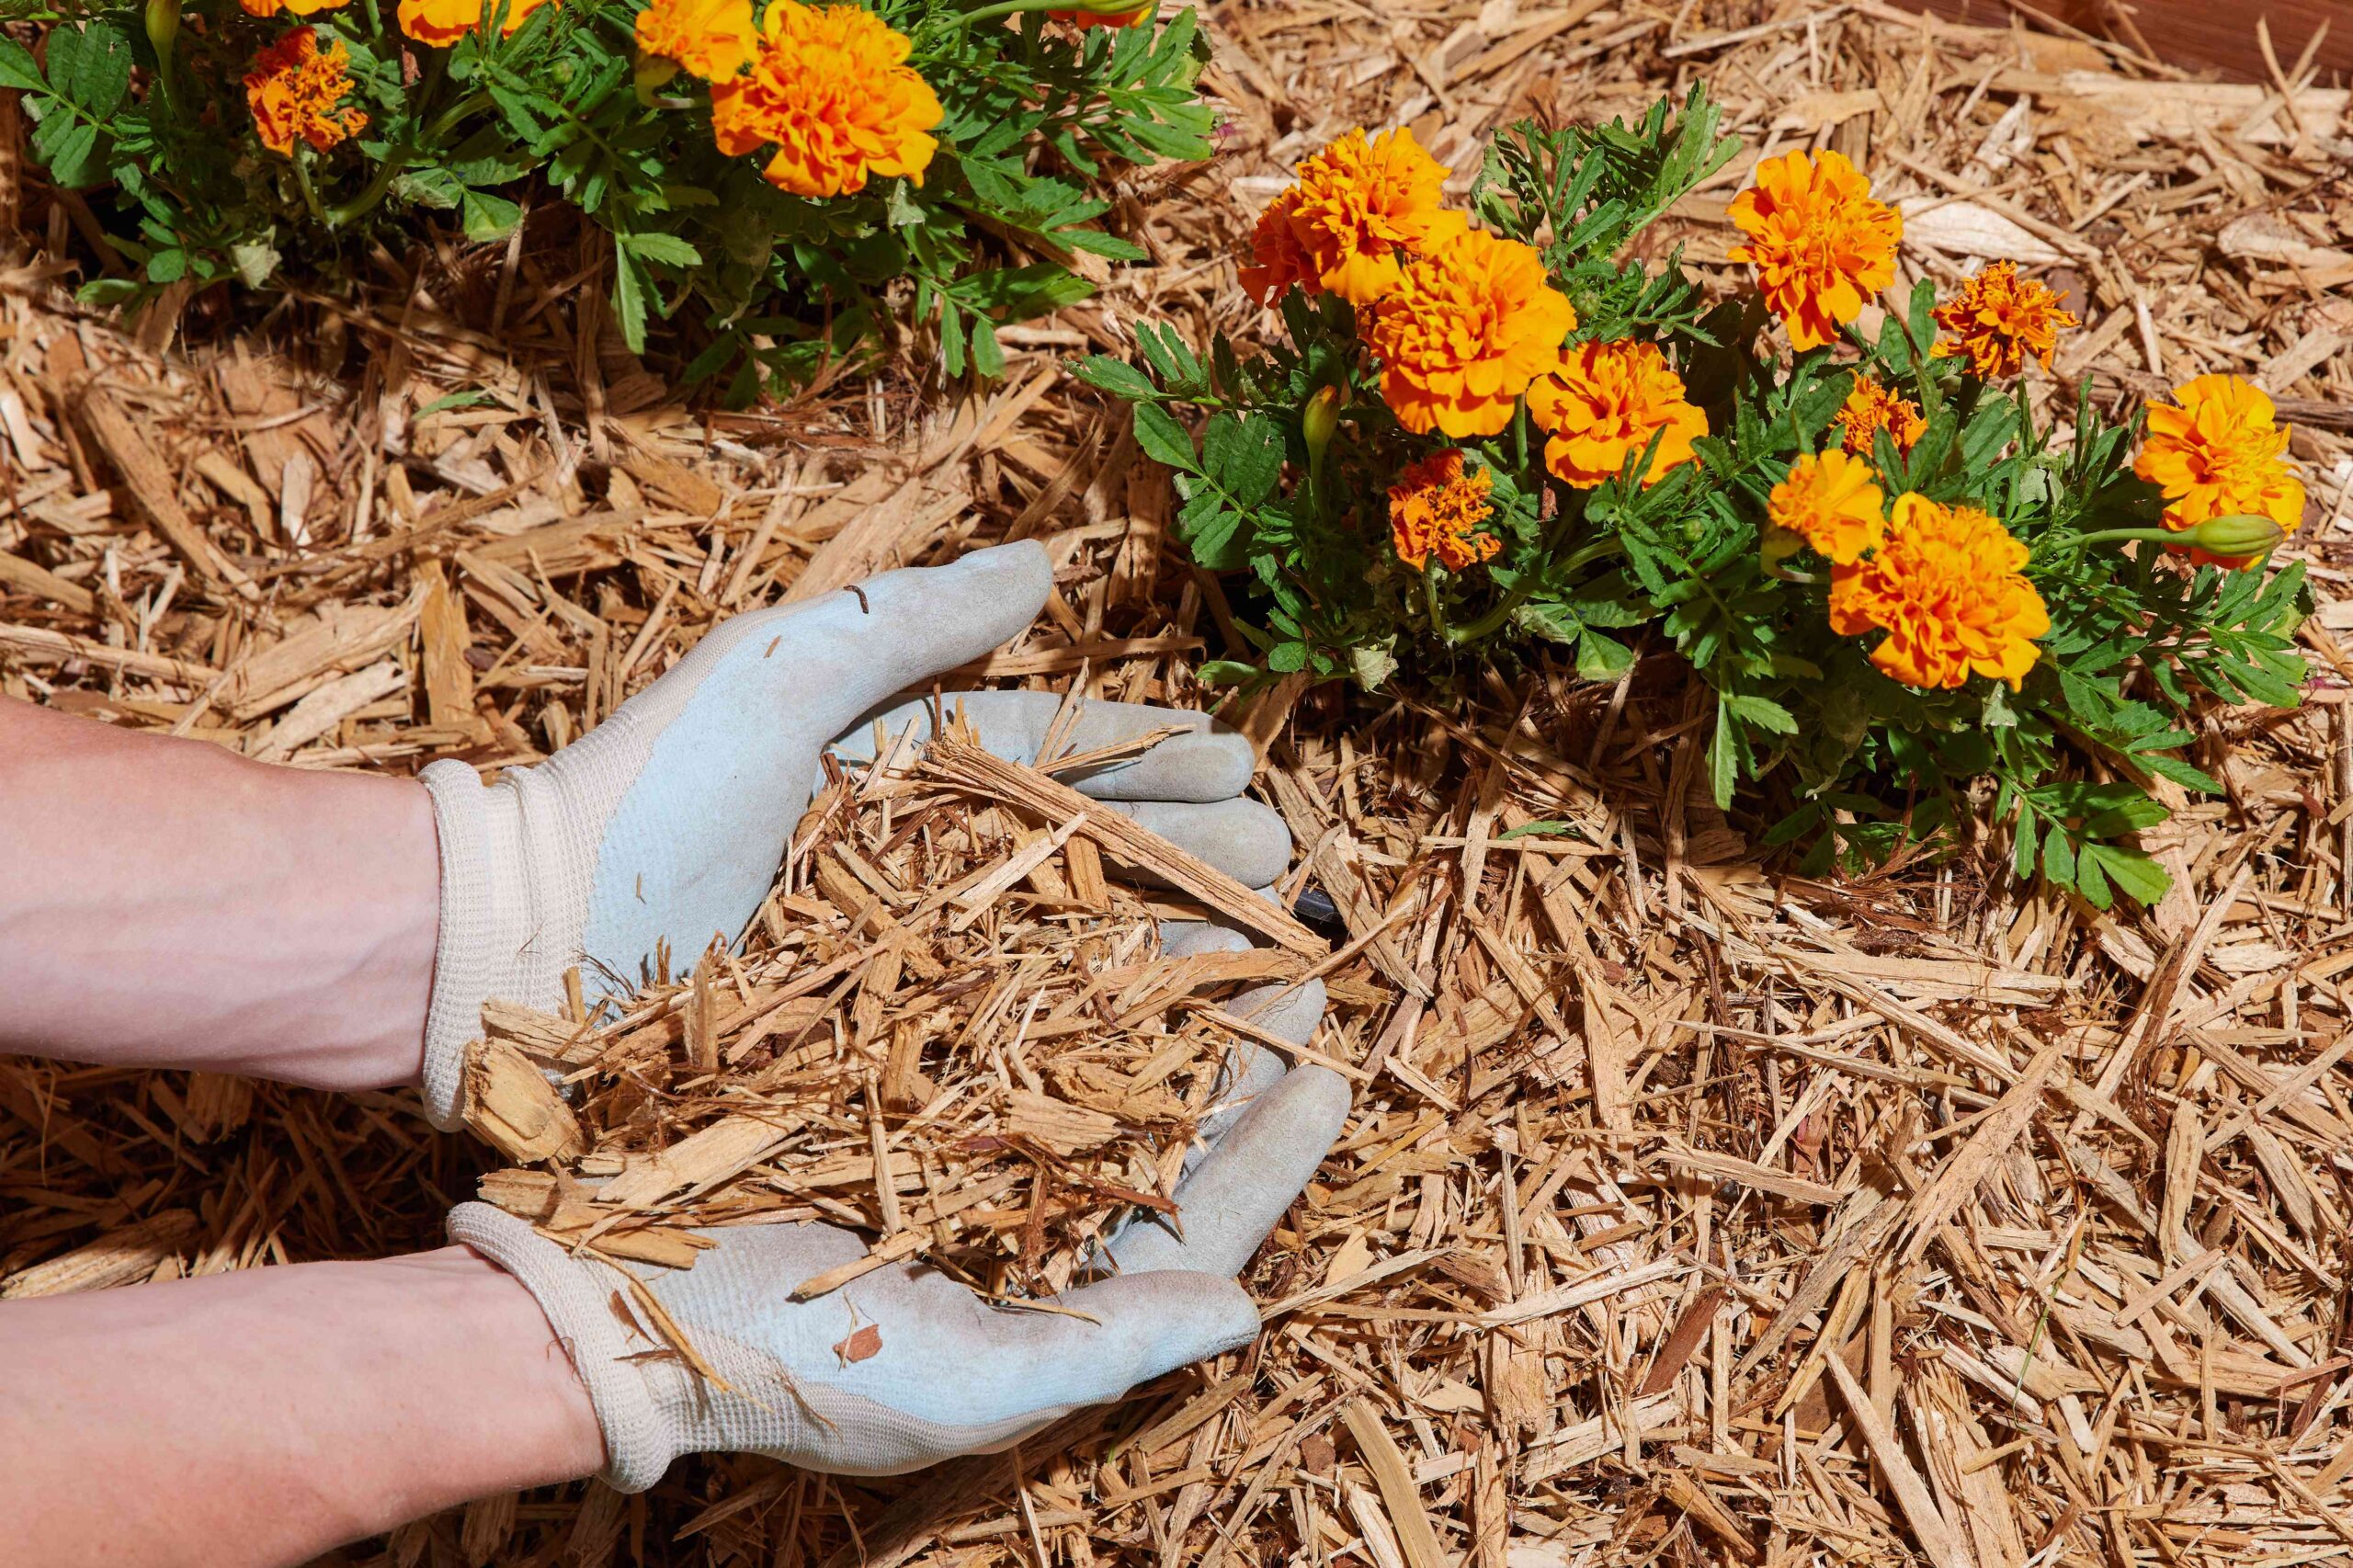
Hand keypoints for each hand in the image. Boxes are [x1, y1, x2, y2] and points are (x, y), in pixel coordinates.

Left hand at [416, 541, 1285, 1128]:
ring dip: (1160, 947)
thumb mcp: (775, 676)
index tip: (1239, 764)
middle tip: (1280, 864)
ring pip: (1053, 947)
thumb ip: (913, 623)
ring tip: (1257, 955)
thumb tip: (1049, 565)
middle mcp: (904, 860)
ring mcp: (890, 959)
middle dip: (1182, 850)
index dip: (1146, 756)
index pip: (1047, 751)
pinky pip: (998, 1038)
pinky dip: (1085, 1041)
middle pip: (1073, 851)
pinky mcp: (870, 1048)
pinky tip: (1162, 1051)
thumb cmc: (640, 797)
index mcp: (889, 762)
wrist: (520, 952)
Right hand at [448, 932, 1344, 1486]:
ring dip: (1151, 965)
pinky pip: (978, 983)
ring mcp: (941, 1116)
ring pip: (1079, 1029)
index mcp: (1041, 1279)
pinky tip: (1084, 876)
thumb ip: (1107, 1347)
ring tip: (1222, 895)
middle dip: (1229, 1037)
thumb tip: (1251, 1310)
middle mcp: (1006, 1189)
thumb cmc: (776, 1372)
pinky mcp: (870, 1050)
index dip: (1271, 1149)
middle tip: (1302, 957)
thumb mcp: (958, 1383)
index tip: (1334, 1074)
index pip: (1190, 1210)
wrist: (592, 1296)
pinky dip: (1037, 931)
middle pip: (1152, 1104)